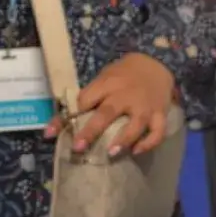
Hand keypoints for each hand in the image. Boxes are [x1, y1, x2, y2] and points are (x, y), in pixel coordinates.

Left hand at [46, 53, 175, 155]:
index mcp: (108, 84)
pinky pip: (158, 131)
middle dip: (91, 131)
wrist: (157, 63)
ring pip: (136, 124)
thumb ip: (89, 96)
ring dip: (124, 139)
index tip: (54, 132)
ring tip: (111, 153)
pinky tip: (137, 151)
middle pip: (107, 113)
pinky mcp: (161, 113)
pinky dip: (149, 142)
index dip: (70, 115)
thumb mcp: (104, 77)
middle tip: (78, 147)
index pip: (85, 100)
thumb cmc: (123, 74)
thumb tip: (62, 121)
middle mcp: (126, 95)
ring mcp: (145, 106)